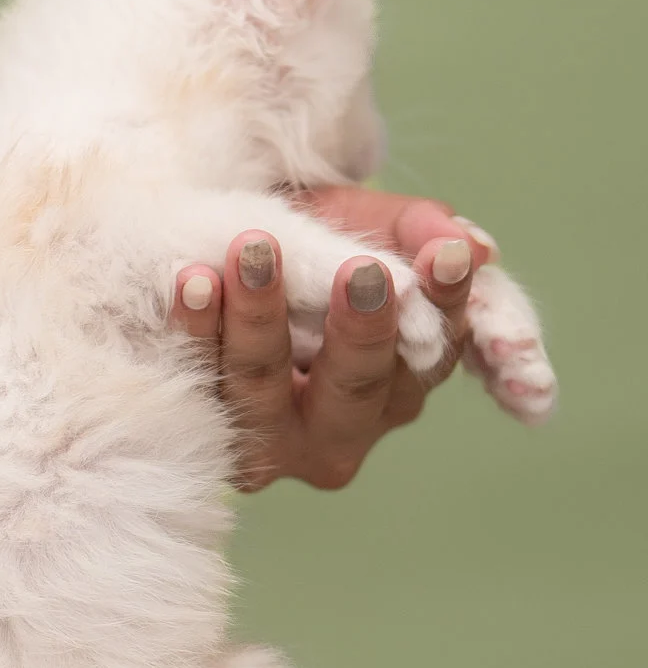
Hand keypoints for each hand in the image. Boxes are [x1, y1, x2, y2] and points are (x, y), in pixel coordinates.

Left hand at [171, 188, 494, 490]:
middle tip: (362, 272)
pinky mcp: (213, 437)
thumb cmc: (314, 244)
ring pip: (267, 392)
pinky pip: (199, 386)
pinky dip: (194, 330)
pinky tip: (192, 280)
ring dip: (259, 320)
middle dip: (361, 330)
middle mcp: (349, 429)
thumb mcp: (371, 223)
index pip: (436, 346)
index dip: (446, 301)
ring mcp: (276, 444)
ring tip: (252, 254)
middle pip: (360, 388)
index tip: (445, 255)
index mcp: (404, 382)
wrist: (224, 254)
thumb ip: (420, 231)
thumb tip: (475, 247)